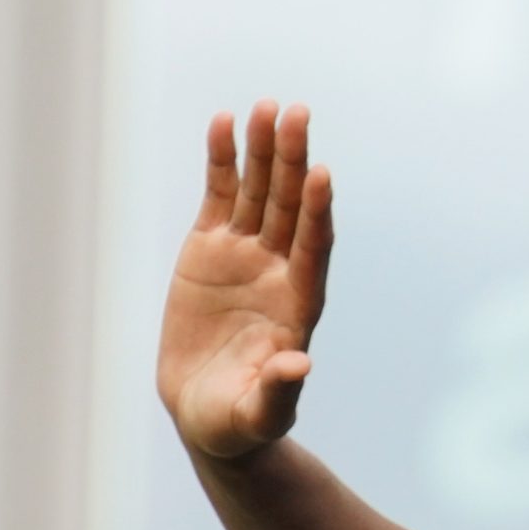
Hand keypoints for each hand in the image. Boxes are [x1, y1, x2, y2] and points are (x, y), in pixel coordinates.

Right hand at [156, 100, 335, 459]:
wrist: (207, 412)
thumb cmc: (239, 422)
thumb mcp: (258, 414)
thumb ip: (279, 391)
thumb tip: (300, 366)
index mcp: (298, 305)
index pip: (314, 248)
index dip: (317, 213)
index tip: (321, 174)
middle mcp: (278, 270)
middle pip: (291, 207)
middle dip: (293, 162)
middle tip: (297, 113)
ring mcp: (245, 255)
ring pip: (260, 193)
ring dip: (263, 151)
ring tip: (266, 107)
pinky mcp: (211, 248)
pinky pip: (221, 196)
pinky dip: (223, 161)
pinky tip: (223, 123)